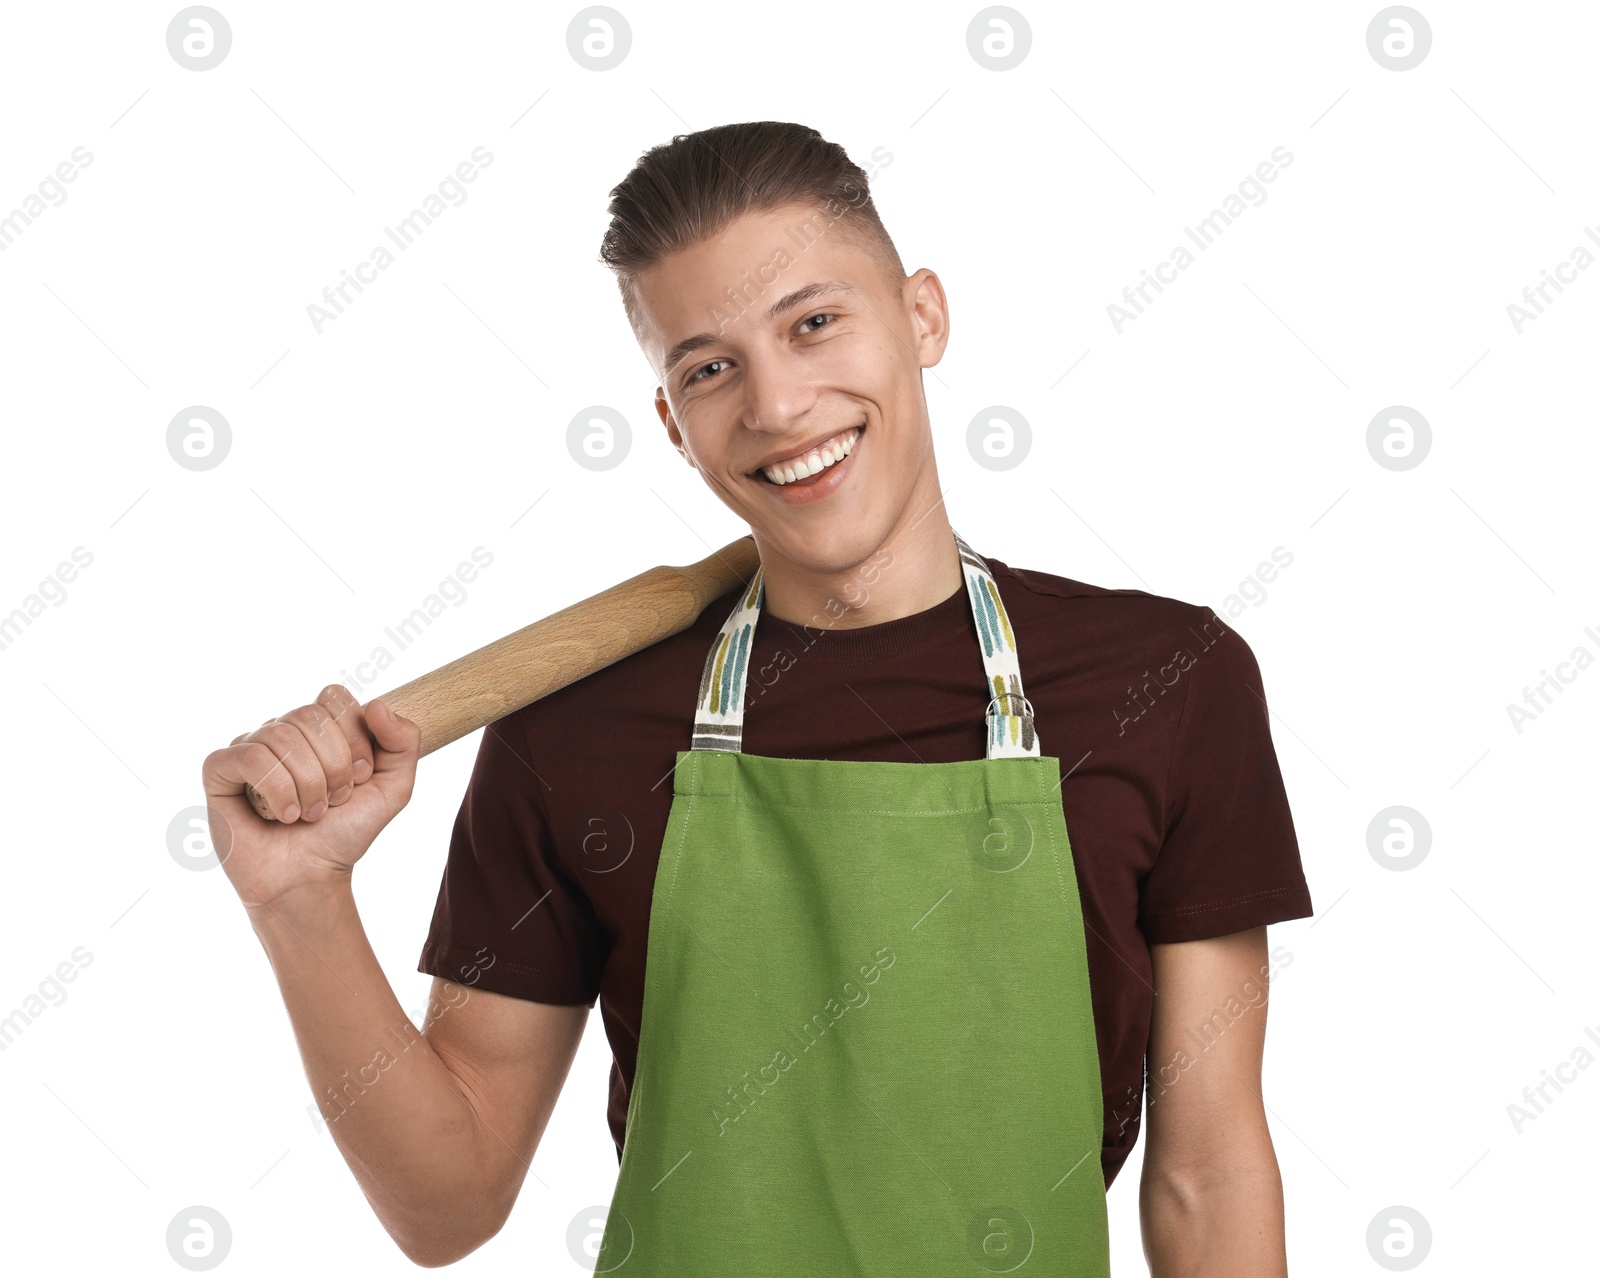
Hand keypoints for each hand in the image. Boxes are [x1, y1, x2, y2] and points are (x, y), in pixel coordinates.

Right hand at [200, 685, 420, 911]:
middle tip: (334, 802)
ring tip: (309, 814)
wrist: (310, 877)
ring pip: (280, 736)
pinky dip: (276, 790)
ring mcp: (250, 747)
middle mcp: (283, 731)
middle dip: (333, 766)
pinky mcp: (219, 770)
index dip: (353, 739)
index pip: (334, 699)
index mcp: (320, 727)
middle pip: (309, 716)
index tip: (359, 777)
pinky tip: (284, 815)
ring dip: (307, 785)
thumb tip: (375, 704)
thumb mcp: (394, 788)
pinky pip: (248, 756)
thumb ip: (404, 742)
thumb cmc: (345, 832)